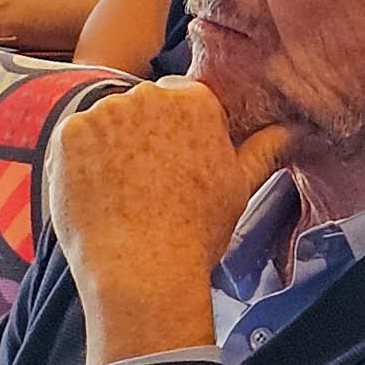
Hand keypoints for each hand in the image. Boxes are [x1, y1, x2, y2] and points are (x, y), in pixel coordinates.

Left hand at [45, 77, 292, 364]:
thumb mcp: (239, 187)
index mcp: (195, 101)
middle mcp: (149, 95)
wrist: (142, 269)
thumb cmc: (195, 232)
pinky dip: (80, 163)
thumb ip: (263, 150)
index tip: (175, 164)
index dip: (177, 134)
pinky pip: (73, 140)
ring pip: (106, 122)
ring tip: (120, 192)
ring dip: (109, 147)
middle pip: (141, 107)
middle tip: (148, 183)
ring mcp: (105, 112)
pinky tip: (96, 194)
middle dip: (143, 136)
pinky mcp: (69, 134)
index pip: (180, 100)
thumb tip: (294, 130)